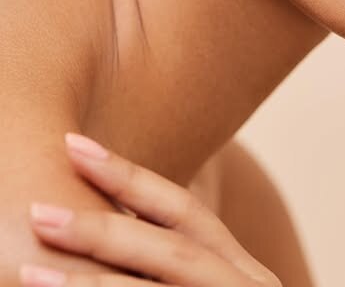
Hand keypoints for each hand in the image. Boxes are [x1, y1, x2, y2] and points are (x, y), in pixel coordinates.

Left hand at [19, 132, 281, 286]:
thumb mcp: (217, 286)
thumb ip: (176, 265)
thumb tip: (111, 231)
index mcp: (241, 271)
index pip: (183, 212)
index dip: (129, 176)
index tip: (75, 147)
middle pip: (172, 252)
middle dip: (102, 229)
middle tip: (37, 211)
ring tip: (28, 273)